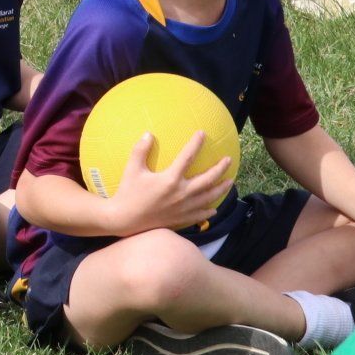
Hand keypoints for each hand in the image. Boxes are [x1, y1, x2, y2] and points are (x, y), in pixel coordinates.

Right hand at [108, 132, 234, 234]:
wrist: (125, 220)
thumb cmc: (128, 193)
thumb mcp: (131, 169)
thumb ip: (140, 150)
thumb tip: (148, 134)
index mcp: (170, 179)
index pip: (188, 157)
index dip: (196, 143)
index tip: (202, 133)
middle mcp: (181, 193)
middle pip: (207, 179)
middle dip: (220, 168)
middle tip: (228, 159)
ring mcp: (183, 208)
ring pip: (208, 198)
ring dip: (221, 189)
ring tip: (230, 181)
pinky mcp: (181, 219)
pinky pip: (200, 215)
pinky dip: (209, 210)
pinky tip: (214, 208)